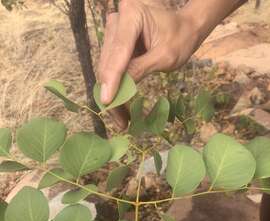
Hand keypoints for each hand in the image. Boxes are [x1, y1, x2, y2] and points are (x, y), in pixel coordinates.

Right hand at [98, 0, 200, 126]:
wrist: (184, 28)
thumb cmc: (180, 39)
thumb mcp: (164, 57)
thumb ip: (140, 70)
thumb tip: (119, 90)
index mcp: (132, 16)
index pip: (118, 53)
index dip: (112, 80)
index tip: (108, 102)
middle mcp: (117, 21)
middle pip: (108, 63)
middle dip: (111, 93)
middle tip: (119, 121)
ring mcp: (113, 32)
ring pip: (105, 69)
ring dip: (112, 94)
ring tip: (121, 119)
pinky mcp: (113, 43)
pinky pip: (110, 68)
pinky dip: (115, 87)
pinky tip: (120, 105)